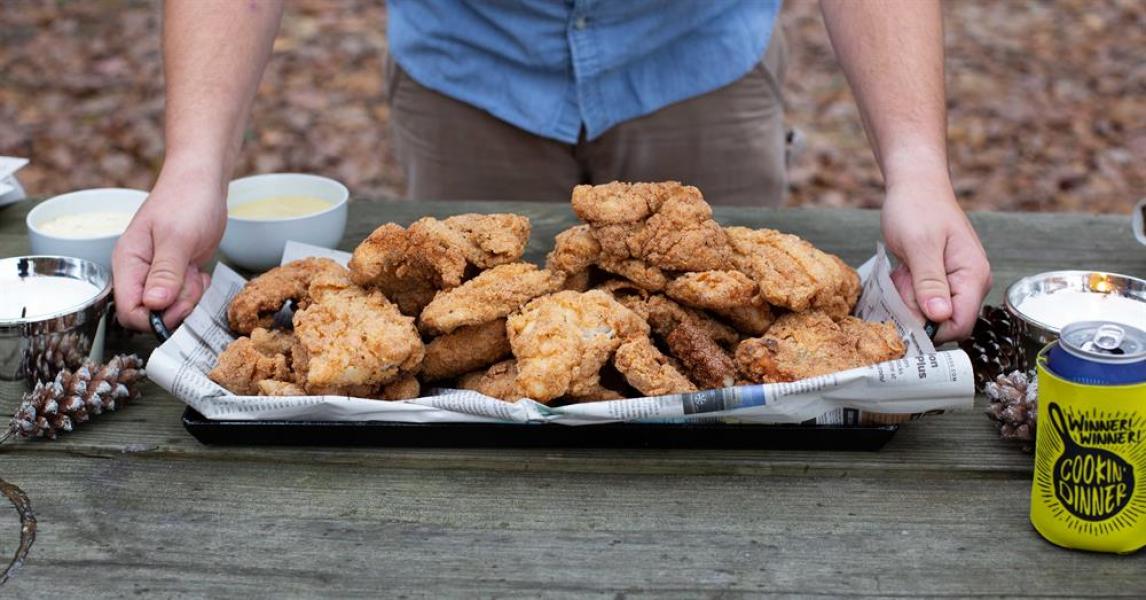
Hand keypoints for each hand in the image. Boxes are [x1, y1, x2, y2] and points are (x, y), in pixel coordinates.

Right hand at [112, 166, 226, 330]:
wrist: (202, 181)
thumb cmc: (186, 200)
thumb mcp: (178, 238)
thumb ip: (165, 273)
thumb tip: (154, 305)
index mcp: (129, 263)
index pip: (128, 311)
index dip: (153, 318)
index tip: (177, 305)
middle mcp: (139, 271)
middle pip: (150, 314)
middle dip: (175, 308)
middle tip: (192, 284)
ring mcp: (158, 273)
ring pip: (169, 308)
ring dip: (189, 299)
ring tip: (197, 273)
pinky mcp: (176, 272)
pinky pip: (183, 297)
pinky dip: (195, 291)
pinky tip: (200, 273)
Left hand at [881, 175, 991, 342]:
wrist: (915, 186)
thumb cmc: (918, 208)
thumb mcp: (919, 246)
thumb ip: (929, 283)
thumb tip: (939, 317)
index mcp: (973, 276)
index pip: (960, 325)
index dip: (932, 329)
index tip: (906, 316)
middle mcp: (970, 283)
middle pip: (944, 322)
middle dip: (917, 311)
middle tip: (902, 283)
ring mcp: (956, 282)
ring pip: (930, 312)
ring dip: (909, 299)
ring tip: (903, 272)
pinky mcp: (941, 280)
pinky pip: (923, 300)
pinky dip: (908, 291)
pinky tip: (903, 271)